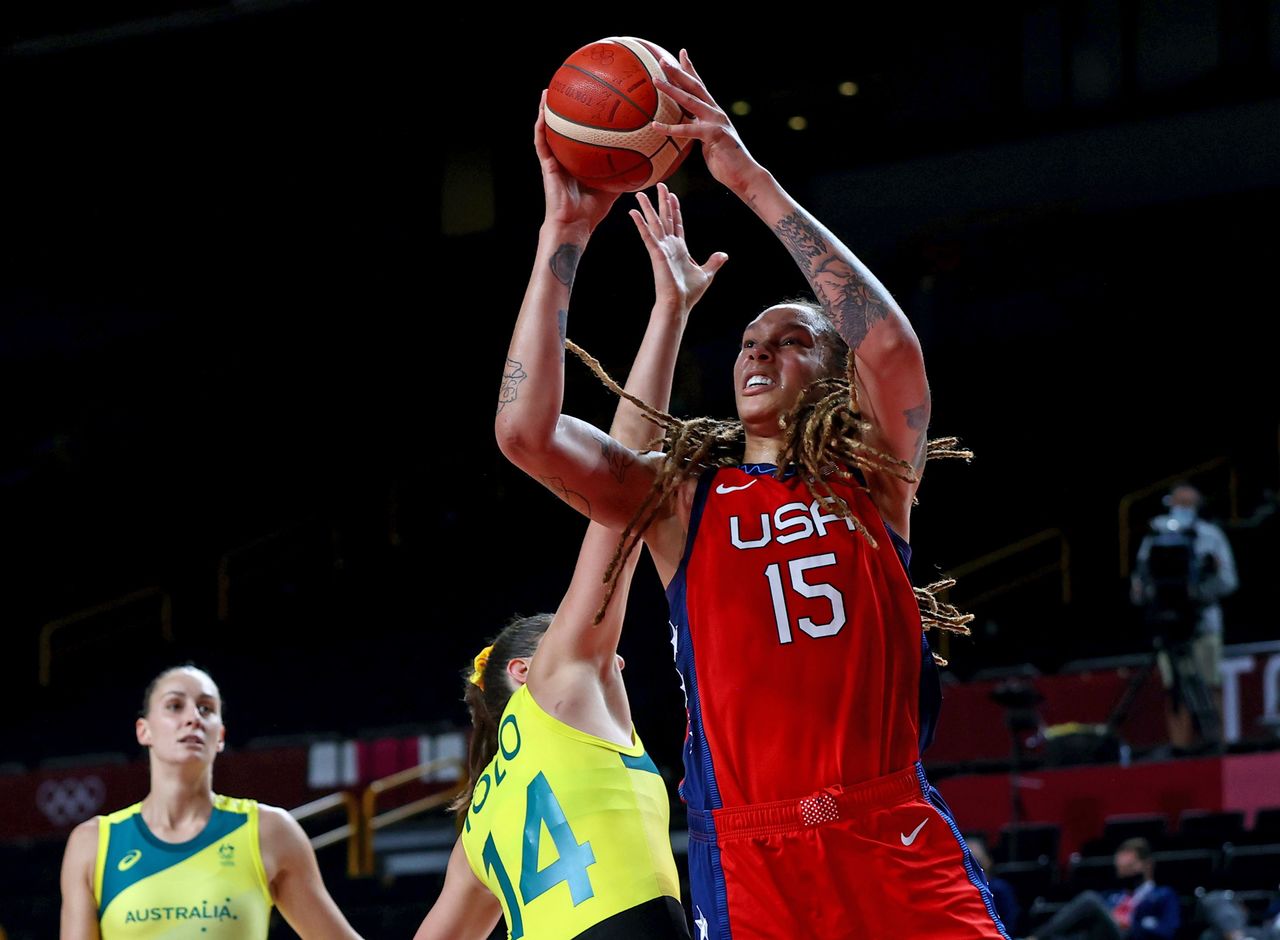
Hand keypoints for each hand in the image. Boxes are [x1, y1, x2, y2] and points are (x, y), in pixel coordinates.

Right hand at [534, 90, 620, 230]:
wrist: (575, 224)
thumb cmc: (592, 211)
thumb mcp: (614, 187)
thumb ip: (626, 173)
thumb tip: (648, 160)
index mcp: (578, 162)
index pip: (581, 137)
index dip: (584, 121)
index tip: (591, 102)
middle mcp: (564, 158)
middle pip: (563, 129)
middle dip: (565, 110)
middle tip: (570, 87)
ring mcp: (554, 160)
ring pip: (547, 130)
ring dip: (546, 110)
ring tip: (549, 90)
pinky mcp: (546, 165)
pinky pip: (541, 141)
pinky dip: (541, 124)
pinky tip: (543, 109)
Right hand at [630, 181, 727, 313]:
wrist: (679, 304)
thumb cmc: (689, 293)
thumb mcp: (706, 273)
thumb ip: (713, 262)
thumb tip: (723, 255)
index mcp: (680, 248)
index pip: (677, 223)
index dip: (675, 209)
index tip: (672, 196)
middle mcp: (669, 245)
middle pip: (665, 218)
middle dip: (662, 201)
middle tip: (660, 185)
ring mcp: (661, 248)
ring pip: (654, 223)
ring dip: (647, 208)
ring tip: (640, 194)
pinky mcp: (656, 253)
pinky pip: (647, 235)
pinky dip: (640, 223)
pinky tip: (633, 212)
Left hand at [651, 50, 760, 193]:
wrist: (744, 175)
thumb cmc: (725, 162)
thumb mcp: (708, 142)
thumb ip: (698, 131)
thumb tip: (686, 129)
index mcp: (714, 112)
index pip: (700, 87)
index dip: (690, 70)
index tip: (680, 54)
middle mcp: (715, 112)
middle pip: (694, 86)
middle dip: (679, 71)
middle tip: (663, 60)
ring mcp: (715, 121)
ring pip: (690, 101)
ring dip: (671, 89)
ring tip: (655, 79)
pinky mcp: (713, 134)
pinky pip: (687, 130)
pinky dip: (670, 128)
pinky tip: (655, 125)